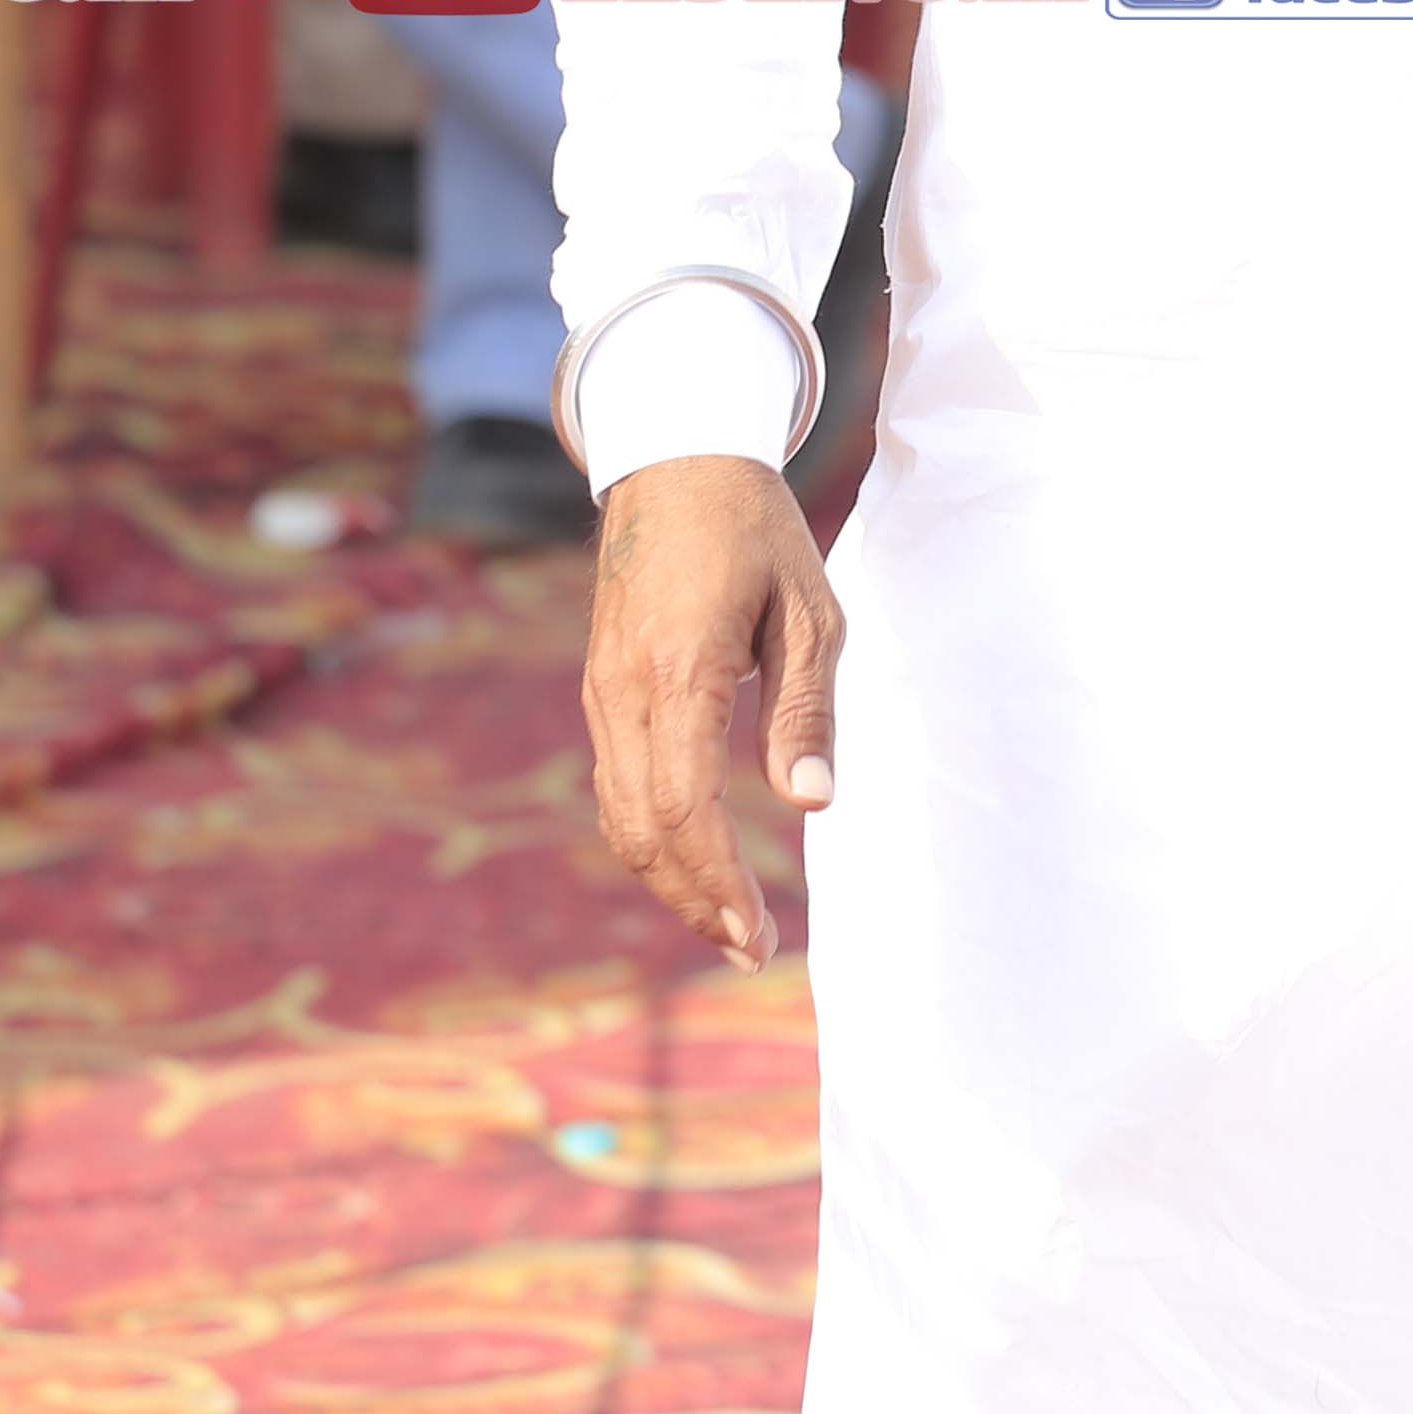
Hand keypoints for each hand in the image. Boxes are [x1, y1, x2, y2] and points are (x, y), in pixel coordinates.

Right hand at [580, 452, 841, 969]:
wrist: (674, 462)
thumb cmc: (757, 531)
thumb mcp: (808, 610)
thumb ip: (804, 709)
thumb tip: (810, 804)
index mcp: (677, 672)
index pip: (686, 810)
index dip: (719, 883)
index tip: (758, 932)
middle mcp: (623, 693)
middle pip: (644, 831)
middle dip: (695, 901)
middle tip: (752, 951)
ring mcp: (602, 694)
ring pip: (620, 817)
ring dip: (670, 880)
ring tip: (728, 927)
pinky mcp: (602, 691)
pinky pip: (616, 785)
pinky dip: (649, 838)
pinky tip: (692, 865)